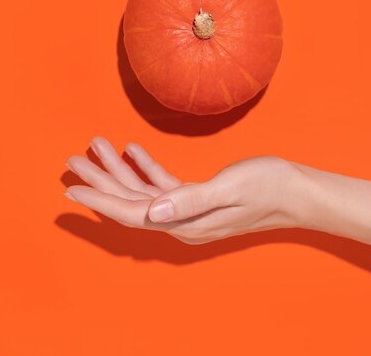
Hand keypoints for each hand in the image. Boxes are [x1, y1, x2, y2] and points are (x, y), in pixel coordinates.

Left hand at [64, 136, 298, 244]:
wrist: (298, 192)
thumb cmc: (269, 186)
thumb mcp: (230, 188)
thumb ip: (190, 201)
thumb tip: (153, 213)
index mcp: (186, 223)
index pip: (132, 213)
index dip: (100, 199)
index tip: (72, 188)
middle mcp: (183, 223)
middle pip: (131, 203)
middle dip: (101, 181)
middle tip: (73, 161)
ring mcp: (190, 212)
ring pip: (143, 193)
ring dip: (120, 171)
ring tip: (98, 148)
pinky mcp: (199, 200)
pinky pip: (163, 186)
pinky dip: (146, 169)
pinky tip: (134, 152)